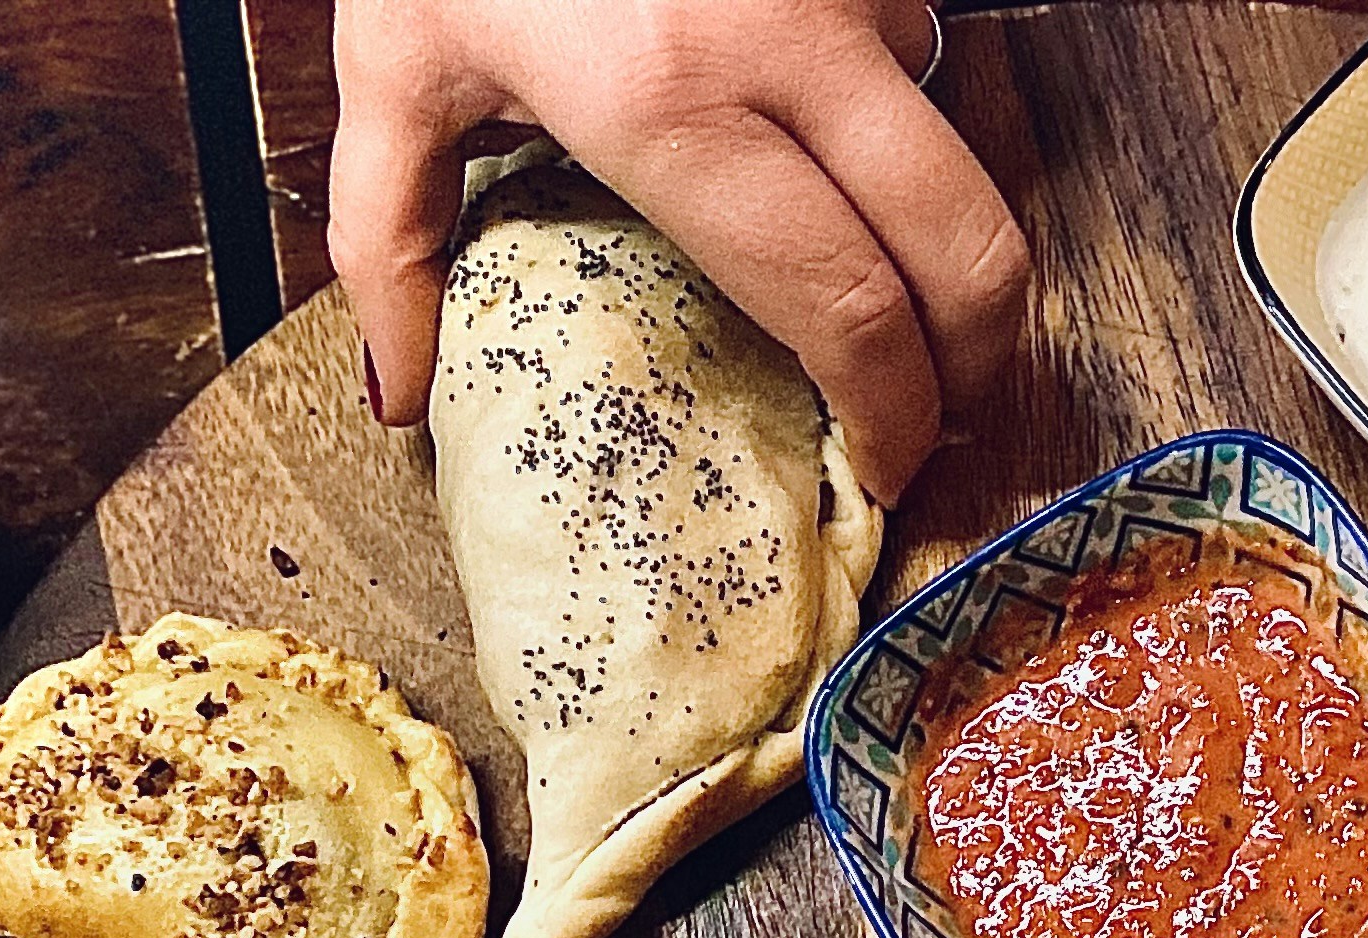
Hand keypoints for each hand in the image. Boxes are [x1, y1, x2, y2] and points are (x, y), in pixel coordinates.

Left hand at [329, 0, 1028, 501]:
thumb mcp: (394, 59)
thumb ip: (390, 238)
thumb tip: (401, 392)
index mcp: (669, 102)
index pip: (847, 309)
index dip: (890, 415)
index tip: (882, 465)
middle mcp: (781, 42)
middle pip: (960, 251)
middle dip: (978, 361)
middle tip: (944, 413)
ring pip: (956, 150)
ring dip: (944, 242)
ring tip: (901, 301)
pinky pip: (920, 52)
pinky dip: (902, 126)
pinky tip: (847, 162)